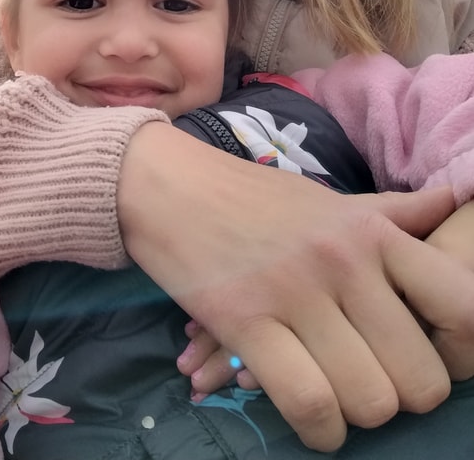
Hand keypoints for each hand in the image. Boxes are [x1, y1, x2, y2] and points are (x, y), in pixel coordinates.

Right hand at [118, 121, 473, 452]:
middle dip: (402, 398)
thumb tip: (457, 197)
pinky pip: (309, 404)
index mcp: (372, 231)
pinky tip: (313, 422)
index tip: (432, 355)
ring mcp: (294, 291)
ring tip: (338, 397)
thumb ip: (394, 211)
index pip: (461, 306)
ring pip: (368, 400)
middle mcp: (344, 260)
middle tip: (374, 382)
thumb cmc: (255, 198)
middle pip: (420, 377)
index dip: (461, 350)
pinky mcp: (245, 320)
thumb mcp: (330, 200)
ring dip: (357, 416)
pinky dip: (319, 431)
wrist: (172, 184)